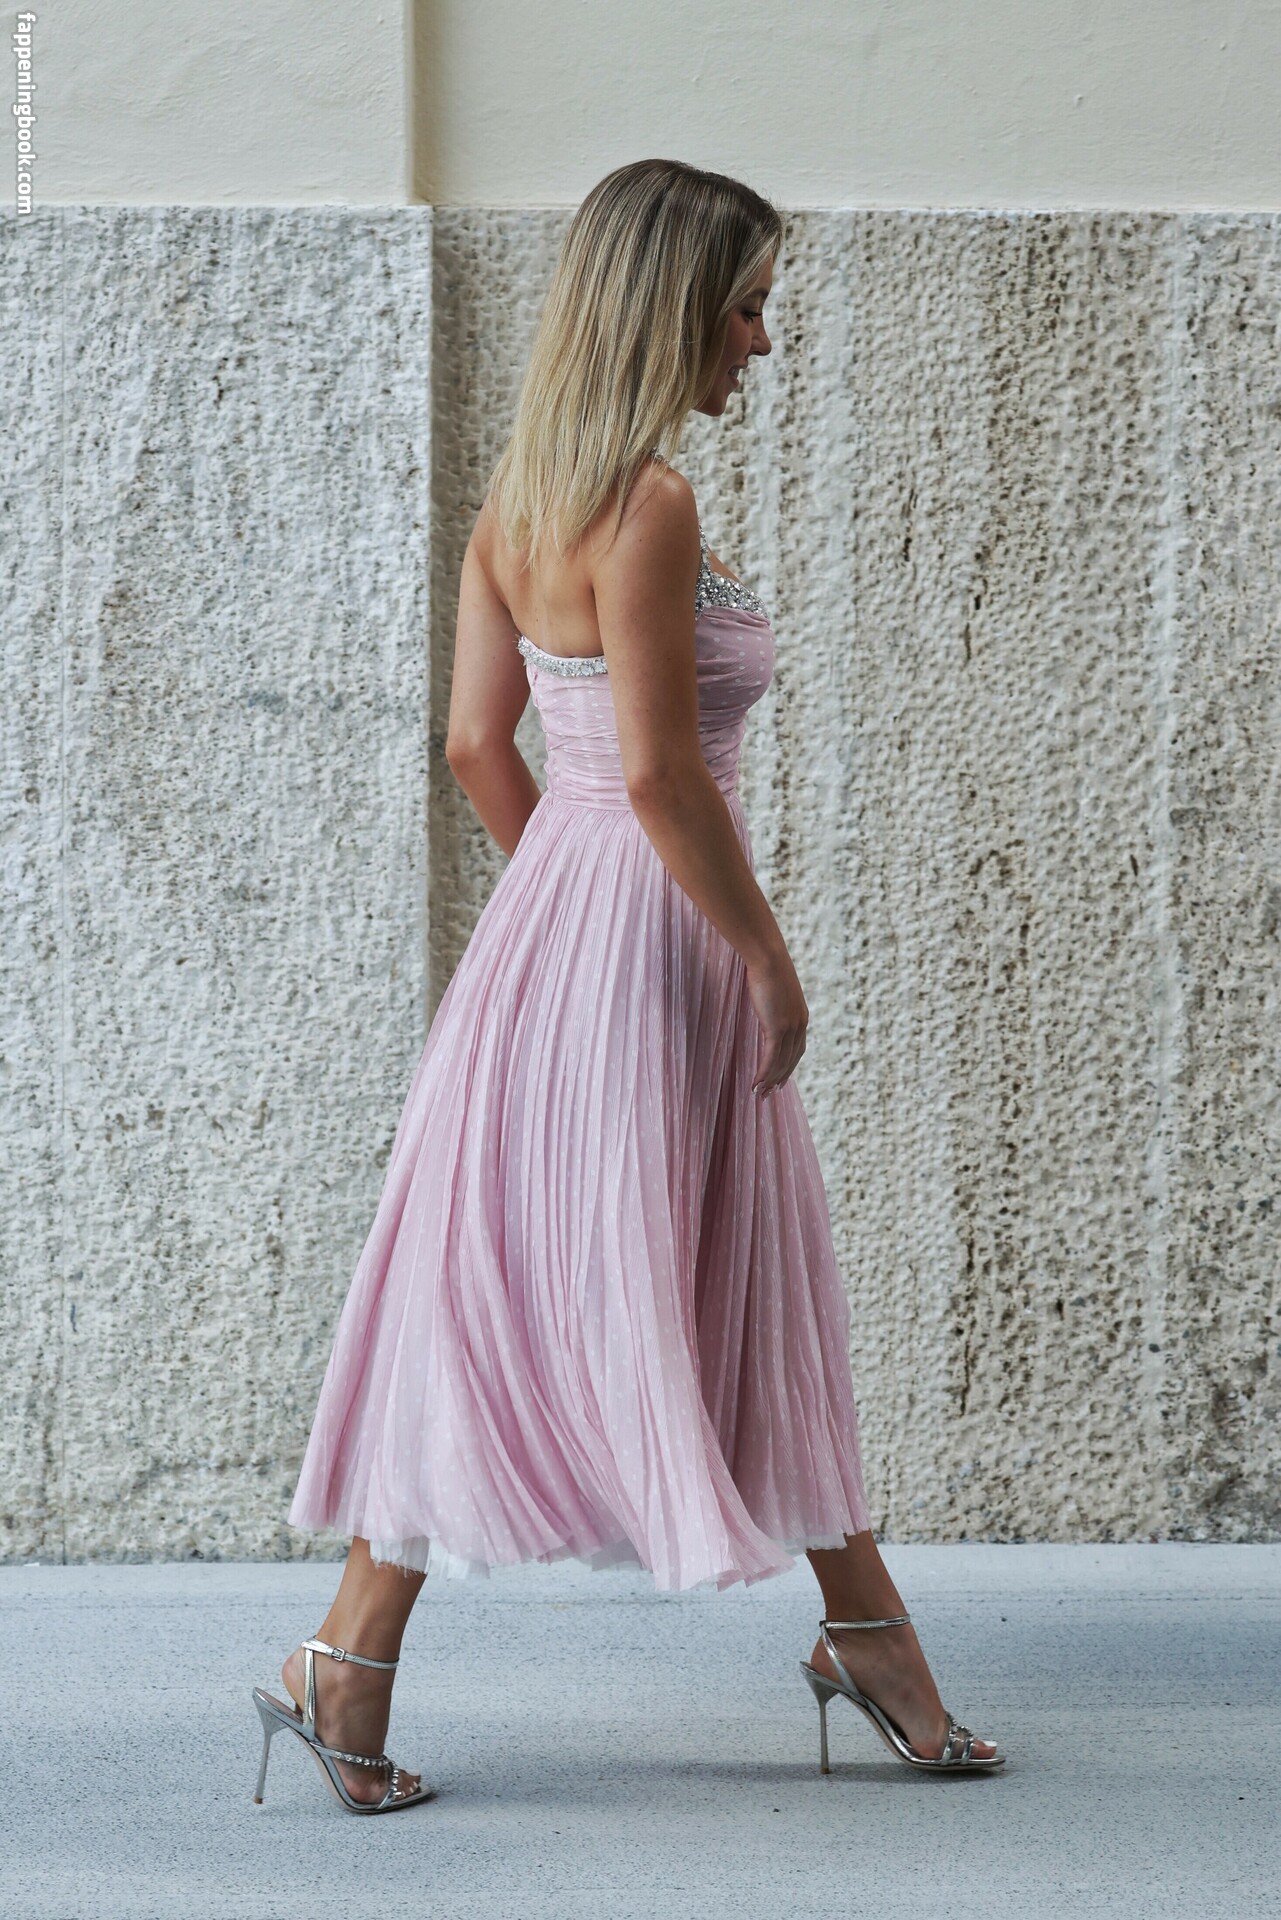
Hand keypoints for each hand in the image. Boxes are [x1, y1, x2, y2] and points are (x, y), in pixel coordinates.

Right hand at [747, 948, 808, 1096]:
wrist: (769, 958)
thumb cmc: (767, 968)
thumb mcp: (774, 992)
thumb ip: (773, 1006)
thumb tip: (765, 1009)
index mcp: (801, 1017)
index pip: (797, 1050)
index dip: (789, 1067)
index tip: (780, 1080)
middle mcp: (800, 1025)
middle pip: (791, 1060)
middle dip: (779, 1079)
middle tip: (768, 1094)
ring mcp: (790, 1027)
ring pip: (781, 1063)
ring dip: (769, 1080)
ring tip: (759, 1094)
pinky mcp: (778, 1028)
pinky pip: (771, 1057)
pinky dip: (764, 1072)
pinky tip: (756, 1082)